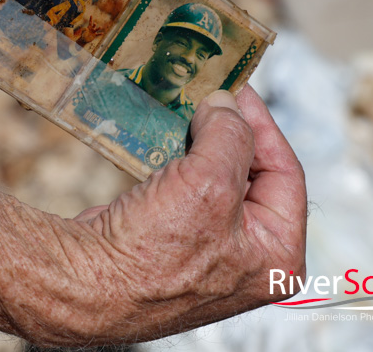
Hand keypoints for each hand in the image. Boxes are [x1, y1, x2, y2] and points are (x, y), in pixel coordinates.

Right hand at [65, 87, 305, 342]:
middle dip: (229, 133)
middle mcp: (249, 257)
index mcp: (277, 254)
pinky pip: (186, 189)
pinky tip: (164, 139)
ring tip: (185, 110)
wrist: (86, 283)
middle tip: (210, 95)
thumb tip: (226, 104)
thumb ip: (230, 135)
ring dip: (200, 143)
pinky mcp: (173, 241)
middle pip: (252, 174)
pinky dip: (177, 161)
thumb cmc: (153, 252)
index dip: (262, 125)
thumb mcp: (208, 182)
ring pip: (216, 178)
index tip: (237, 89)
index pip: (286, 172)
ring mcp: (210, 251)